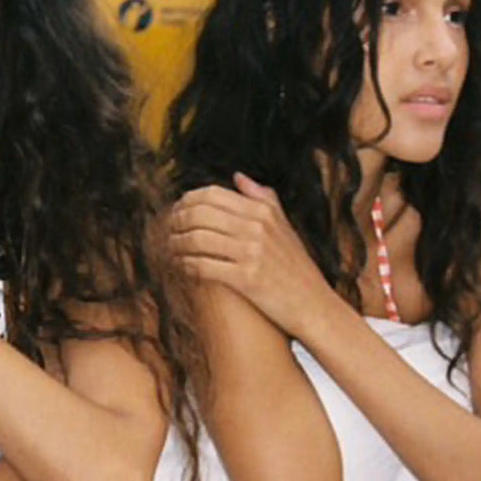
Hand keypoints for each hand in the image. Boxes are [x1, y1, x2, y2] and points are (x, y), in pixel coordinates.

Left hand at [169, 172, 331, 338]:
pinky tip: (181, 267)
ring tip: (171, 249)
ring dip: (176, 244)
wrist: (312, 303)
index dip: (186, 202)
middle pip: (199, 214)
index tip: (177, 212)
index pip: (211, 195)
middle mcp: (256, 227)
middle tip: (167, 230)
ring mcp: (251, 253)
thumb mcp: (284, 225)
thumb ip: (262, 198)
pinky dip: (186, 266)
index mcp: (262, 211)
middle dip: (176, 221)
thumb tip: (238, 177)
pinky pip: (203, 267)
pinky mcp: (245, 279)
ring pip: (196, 239)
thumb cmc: (295, 266)